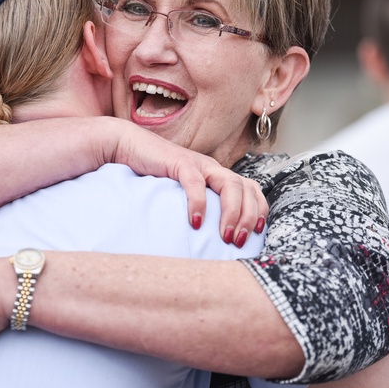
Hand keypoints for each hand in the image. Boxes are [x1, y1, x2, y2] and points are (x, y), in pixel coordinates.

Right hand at [109, 120, 267, 246]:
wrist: (129, 146)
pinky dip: (199, 203)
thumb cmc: (155, 175)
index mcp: (218, 175)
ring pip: (230, 185)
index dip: (259, 209)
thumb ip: (198, 205)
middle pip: (246, 189)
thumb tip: (207, 238)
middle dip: (248, 217)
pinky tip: (196, 222)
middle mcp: (213, 168)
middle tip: (238, 241)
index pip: (251, 188)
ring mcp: (198, 164)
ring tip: (224, 236)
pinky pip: (195, 183)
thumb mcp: (183, 193)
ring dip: (232, 213)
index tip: (258, 232)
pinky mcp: (179, 162)